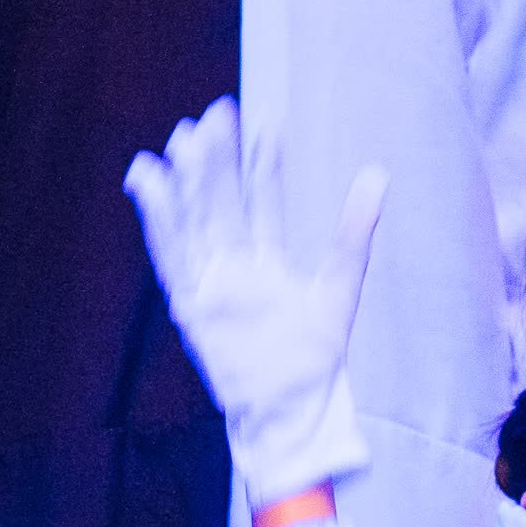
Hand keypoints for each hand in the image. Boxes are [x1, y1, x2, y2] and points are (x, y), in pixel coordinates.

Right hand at [121, 99, 382, 505]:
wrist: (293, 412)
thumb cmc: (316, 360)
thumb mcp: (339, 286)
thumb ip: (354, 232)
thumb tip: (377, 173)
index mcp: (266, 261)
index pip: (263, 199)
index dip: (261, 161)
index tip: (261, 118)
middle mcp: (234, 266)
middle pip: (223, 202)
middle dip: (218, 160)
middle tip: (215, 114)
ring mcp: (211, 283)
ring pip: (196, 221)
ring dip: (188, 183)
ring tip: (182, 140)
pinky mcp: (192, 306)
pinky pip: (171, 255)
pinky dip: (158, 221)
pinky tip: (148, 184)